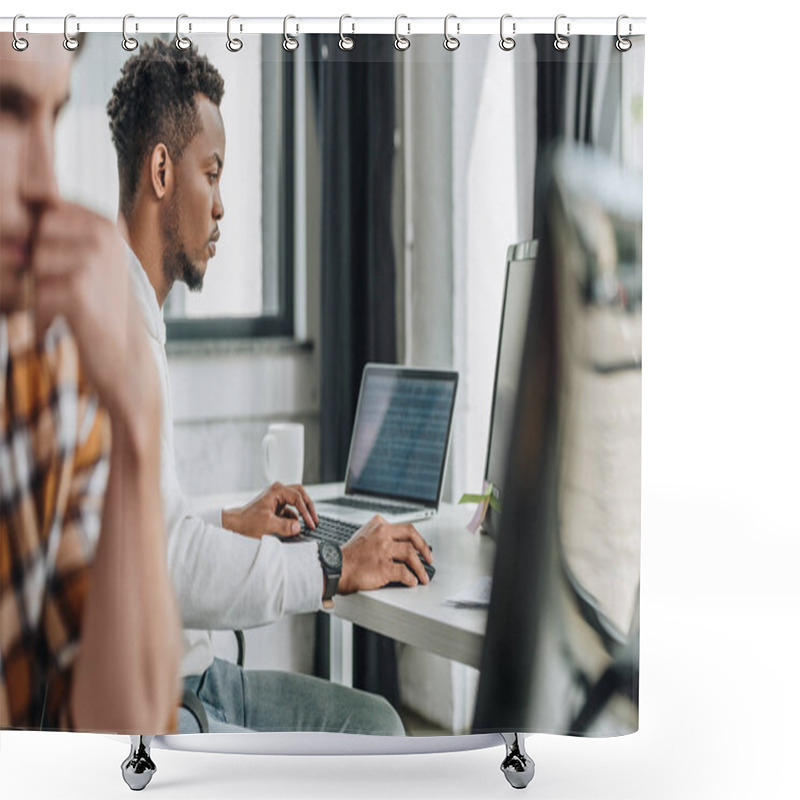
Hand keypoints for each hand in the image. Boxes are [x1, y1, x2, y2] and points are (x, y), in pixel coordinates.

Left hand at [31, 202, 157, 425]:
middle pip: (37, 233)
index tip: (67, 270)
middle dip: (41, 263)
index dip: (45, 242)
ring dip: (42, 289)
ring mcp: (93, 260)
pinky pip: (36, 290)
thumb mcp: (92, 264)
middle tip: (67, 290)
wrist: (126, 358)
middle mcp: (105, 236)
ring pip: (34, 262)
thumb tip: (15, 235)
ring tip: (70, 307)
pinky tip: (69, 321)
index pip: (48, 213)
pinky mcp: (79, 288)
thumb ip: (62, 237)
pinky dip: (44, 312)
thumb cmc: (105, 310)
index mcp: (109, 224)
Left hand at [222, 482, 318, 538]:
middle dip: (308, 506)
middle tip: (315, 519)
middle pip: (301, 494)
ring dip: (303, 512)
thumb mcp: (267, 525)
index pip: (298, 498)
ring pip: (297, 501)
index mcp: (276, 490)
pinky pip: (291, 509)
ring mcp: (277, 498)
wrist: (235, 524)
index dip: (306, 511)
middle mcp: (278, 491)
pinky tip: (296, 526)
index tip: (310, 523)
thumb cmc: (246, 521)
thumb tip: (298, 527)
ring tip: (308, 523)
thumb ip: (285, 526)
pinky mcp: (276, 507)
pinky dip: (295, 517)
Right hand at [339, 516, 433, 593]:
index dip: (417, 539)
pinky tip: (412, 582)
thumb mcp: (363, 535)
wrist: (335, 568)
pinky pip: (404, 573)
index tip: (421, 546)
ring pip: (410, 555)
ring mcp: (383, 551)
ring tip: (423, 576)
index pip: (405, 528)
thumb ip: (379, 534)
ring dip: (420, 567)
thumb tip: (396, 544)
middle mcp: (382, 535)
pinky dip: (411, 578)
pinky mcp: (383, 567)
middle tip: (429, 558)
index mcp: (379, 526)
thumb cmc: (347, 556)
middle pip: (412, 536)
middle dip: (424, 548)